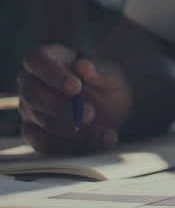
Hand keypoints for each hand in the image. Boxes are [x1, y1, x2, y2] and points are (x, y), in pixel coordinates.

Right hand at [16, 44, 132, 154]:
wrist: (112, 105)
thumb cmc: (106, 82)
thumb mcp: (111, 75)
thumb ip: (99, 71)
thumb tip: (83, 65)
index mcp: (47, 59)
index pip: (36, 60)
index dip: (52, 74)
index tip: (76, 87)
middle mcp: (31, 83)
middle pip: (32, 95)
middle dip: (62, 108)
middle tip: (91, 114)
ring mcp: (30, 110)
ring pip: (40, 123)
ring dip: (72, 132)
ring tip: (105, 133)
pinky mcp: (35, 133)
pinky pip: (45, 145)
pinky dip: (72, 148)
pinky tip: (96, 143)